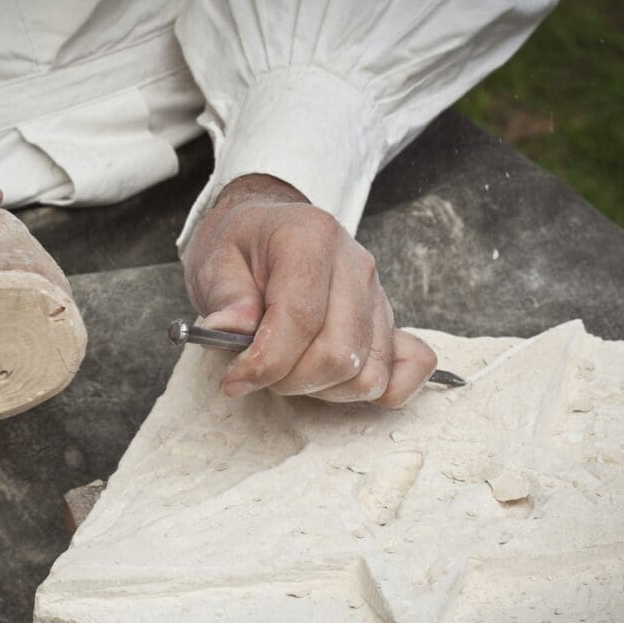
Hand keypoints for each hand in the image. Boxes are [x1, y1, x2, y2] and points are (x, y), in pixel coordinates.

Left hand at [182, 174, 435, 406]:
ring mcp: (379, 294)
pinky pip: (408, 369)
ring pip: (368, 373)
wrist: (264, 233)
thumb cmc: (240, 250)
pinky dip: (375, 389)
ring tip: (289, 369)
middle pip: (339, 354)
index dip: (266, 362)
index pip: (301, 317)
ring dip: (322, 389)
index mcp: (310, 239)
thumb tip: (230, 331)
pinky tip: (333, 380)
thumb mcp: (214, 263)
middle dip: (290, 380)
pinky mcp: (390, 321)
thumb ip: (226, 298)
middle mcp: (355, 265)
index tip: (235, 379)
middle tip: (258, 371)